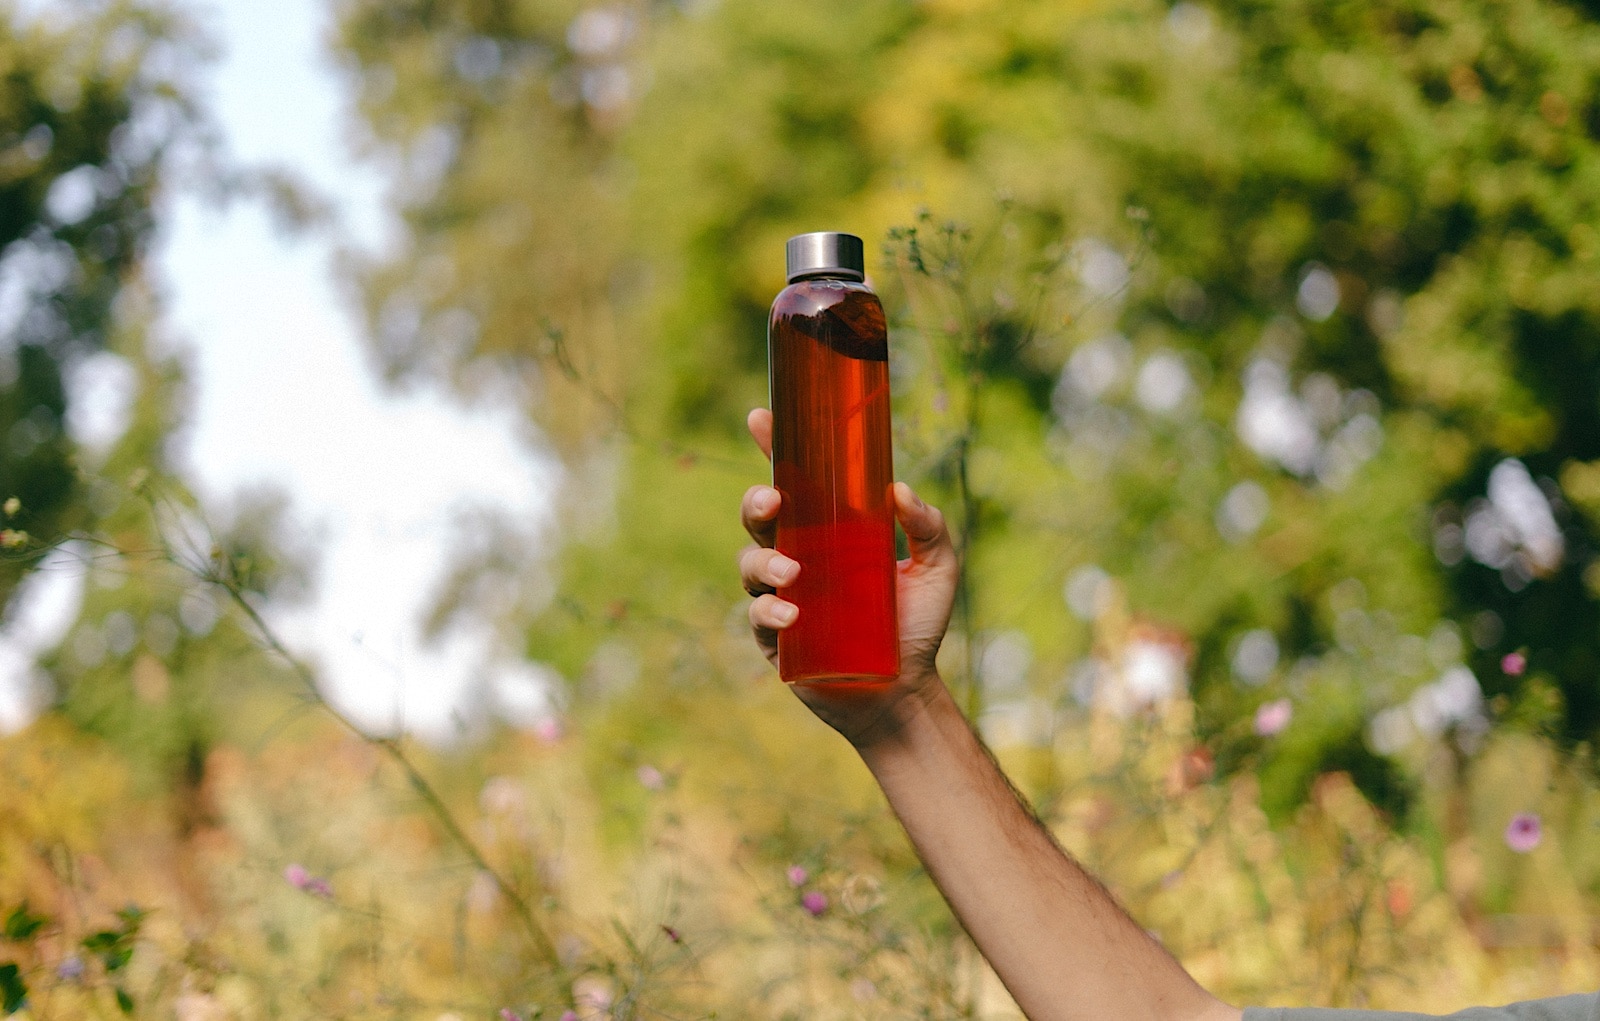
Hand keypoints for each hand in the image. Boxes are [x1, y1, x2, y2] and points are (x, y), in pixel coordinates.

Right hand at [739, 408, 959, 746]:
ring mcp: (783, 596)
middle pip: (760, 517)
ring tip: (794, 576)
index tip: (760, 419)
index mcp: (830, 530)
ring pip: (750, 564)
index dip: (773, 448)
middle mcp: (800, 556)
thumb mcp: (939, 568)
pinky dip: (769, 612)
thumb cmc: (917, 625)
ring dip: (764, 564)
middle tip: (773, 501)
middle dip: (756, 502)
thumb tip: (899, 491)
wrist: (905, 692)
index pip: (795, 481)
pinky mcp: (776, 638)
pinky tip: (793, 616)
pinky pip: (758, 616)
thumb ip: (930, 526)